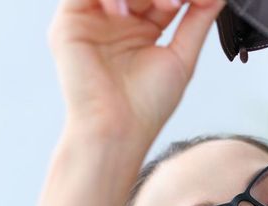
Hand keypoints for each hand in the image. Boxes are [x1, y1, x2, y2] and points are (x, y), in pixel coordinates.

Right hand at [49, 0, 223, 141]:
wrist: (119, 130)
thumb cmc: (145, 106)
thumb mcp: (182, 55)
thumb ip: (198, 18)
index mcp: (141, 26)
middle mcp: (116, 18)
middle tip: (182, 1)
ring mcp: (92, 19)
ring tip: (167, 6)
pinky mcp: (69, 23)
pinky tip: (125, 12)